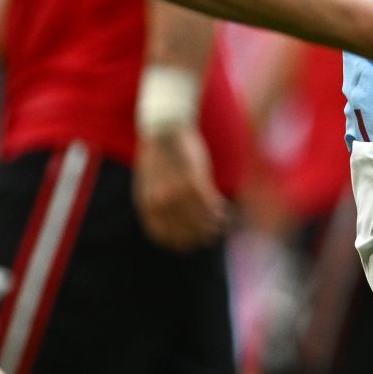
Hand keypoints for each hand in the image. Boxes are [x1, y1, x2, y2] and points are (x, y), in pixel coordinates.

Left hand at [133, 127, 228, 251]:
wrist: (164, 128)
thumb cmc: (159, 153)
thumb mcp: (149, 181)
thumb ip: (156, 200)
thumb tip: (169, 218)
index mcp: (146, 203)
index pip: (160, 234)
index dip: (176, 243)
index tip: (188, 245)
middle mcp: (161, 202)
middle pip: (184, 231)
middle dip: (199, 236)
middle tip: (211, 236)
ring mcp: (177, 192)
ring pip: (200, 219)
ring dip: (214, 225)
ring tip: (222, 224)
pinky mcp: (194, 180)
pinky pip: (210, 204)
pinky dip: (220, 209)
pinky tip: (226, 210)